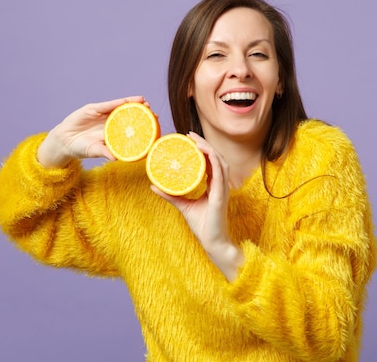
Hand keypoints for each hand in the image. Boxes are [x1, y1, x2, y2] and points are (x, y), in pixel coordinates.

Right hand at [37, 96, 147, 167]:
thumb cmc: (81, 148)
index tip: (155, 124)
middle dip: (142, 112)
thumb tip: (117, 159)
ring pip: (120, 107)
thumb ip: (104, 153)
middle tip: (153, 111)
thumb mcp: (94, 151)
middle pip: (129, 114)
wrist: (63, 141)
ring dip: (132, 103)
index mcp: (114, 132)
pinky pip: (106, 105)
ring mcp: (102, 114)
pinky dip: (115, 103)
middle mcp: (110, 121)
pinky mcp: (92, 109)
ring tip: (144, 101)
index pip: (131, 126)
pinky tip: (125, 101)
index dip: (143, 124)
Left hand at [152, 132, 243, 280]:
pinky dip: (214, 161)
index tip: (189, 138)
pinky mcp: (221, 196)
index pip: (211, 161)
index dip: (202, 148)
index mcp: (215, 185)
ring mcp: (223, 189)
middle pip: (216, 157)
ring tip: (195, 141)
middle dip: (204, 143)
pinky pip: (220, 174)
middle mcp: (221, 184)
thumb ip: (171, 195)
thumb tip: (153, 186)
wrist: (213, 243)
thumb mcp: (183, 206)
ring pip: (220, 162)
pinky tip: (205, 153)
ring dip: (209, 148)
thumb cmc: (203, 225)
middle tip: (189, 134)